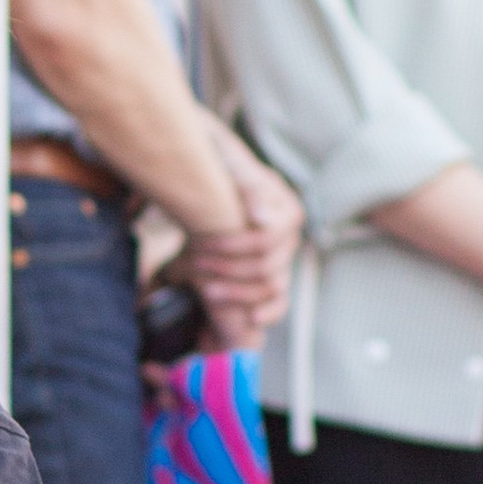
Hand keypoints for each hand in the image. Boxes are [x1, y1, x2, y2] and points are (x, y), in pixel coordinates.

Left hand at [182, 138, 300, 350]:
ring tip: (204, 288)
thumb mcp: (229, 163)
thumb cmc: (219, 171)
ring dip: (237, 292)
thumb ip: (245, 181)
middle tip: (192, 261)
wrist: (213, 184)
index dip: (232, 244)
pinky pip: (280, 302)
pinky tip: (250, 320)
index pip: (267, 237)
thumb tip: (260, 220)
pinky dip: (268, 312)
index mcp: (286, 208)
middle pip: (266, 265)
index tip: (199, 240)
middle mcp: (290, 236)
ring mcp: (284, 258)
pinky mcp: (274, 278)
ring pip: (271, 286)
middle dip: (227, 267)